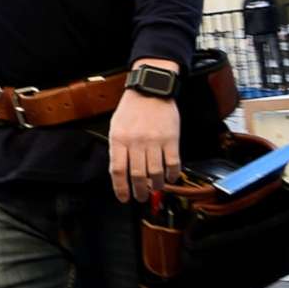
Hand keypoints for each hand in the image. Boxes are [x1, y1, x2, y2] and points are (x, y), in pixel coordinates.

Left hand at [109, 82, 181, 203]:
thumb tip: (119, 173)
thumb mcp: (116, 126)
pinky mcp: (171, 139)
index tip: (123, 198)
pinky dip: (172, 175)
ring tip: (155, 188)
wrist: (151, 89)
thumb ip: (117, 148)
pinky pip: (173, 164)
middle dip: (139, 191)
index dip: (120, 188)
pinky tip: (170, 178)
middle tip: (141, 197)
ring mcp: (155, 141)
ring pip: (156, 173)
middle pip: (137, 175)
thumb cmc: (132, 108)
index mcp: (119, 139)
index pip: (117, 170)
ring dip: (156, 185)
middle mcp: (136, 142)